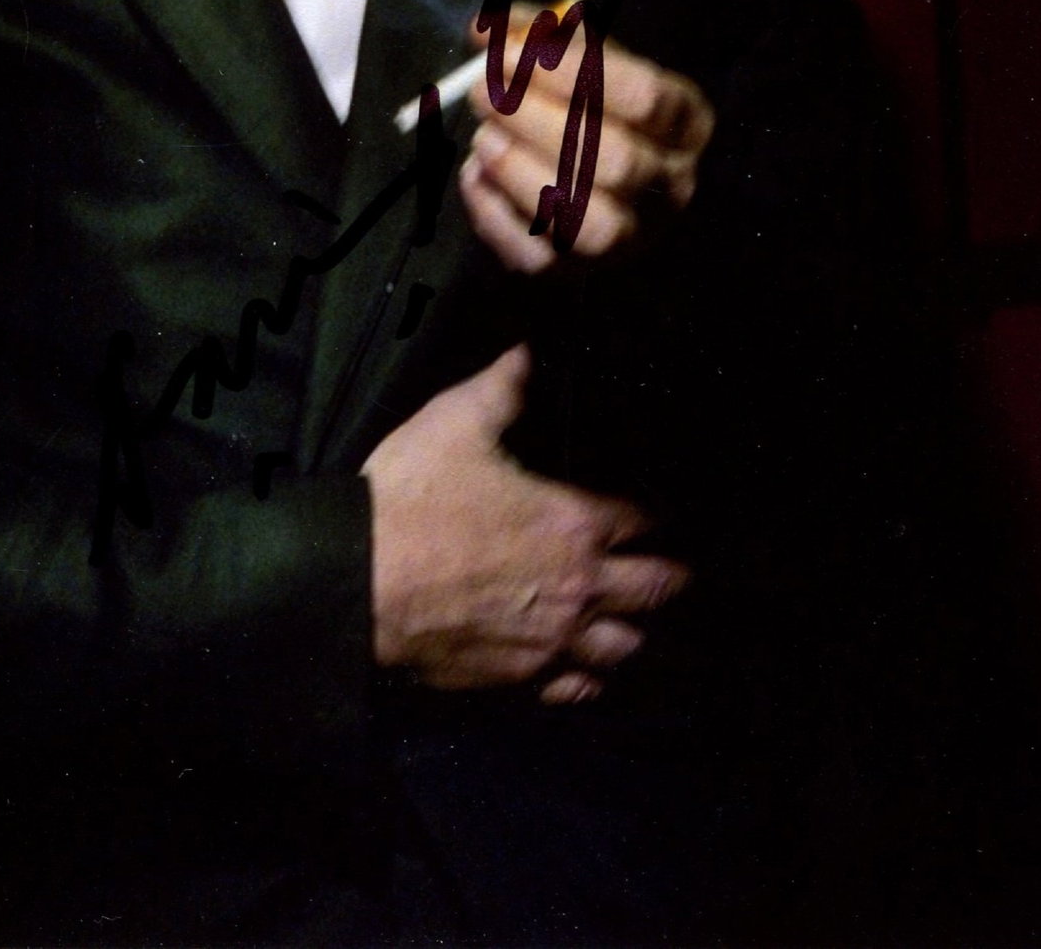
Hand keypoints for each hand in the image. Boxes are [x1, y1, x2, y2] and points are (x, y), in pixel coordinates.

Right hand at [362, 345, 687, 696]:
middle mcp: (577, 587)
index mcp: (572, 523)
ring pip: (622, 646)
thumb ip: (502, 388)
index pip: (640, 520)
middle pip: (651, 589)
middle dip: (669, 578)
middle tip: (679, 572)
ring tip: (637, 621)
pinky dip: (590, 679)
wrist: (360, 581)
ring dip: (634, 630)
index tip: (664, 513)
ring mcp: (551, 640)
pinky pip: (576, 688)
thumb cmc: (412, 497)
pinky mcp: (519, 678)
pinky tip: (588, 672)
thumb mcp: (456, 422)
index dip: (656, 514)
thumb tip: (528, 352)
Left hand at [459, 0, 714, 273]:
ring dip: (522, 173)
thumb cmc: (595, 107)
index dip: (572, 72)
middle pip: (615, 162)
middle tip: (484, 92)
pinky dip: (497, 216)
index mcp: (686, 124)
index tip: (515, 51)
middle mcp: (670, 187)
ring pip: (586, 222)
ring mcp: (630, 237)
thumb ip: (539, 39)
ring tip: (483, 136)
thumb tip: (483, 30)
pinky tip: (476, 175)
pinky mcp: (579, 272)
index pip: (644, 98)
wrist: (604, 183)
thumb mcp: (586, 60)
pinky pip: (539, 257)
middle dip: (538, 122)